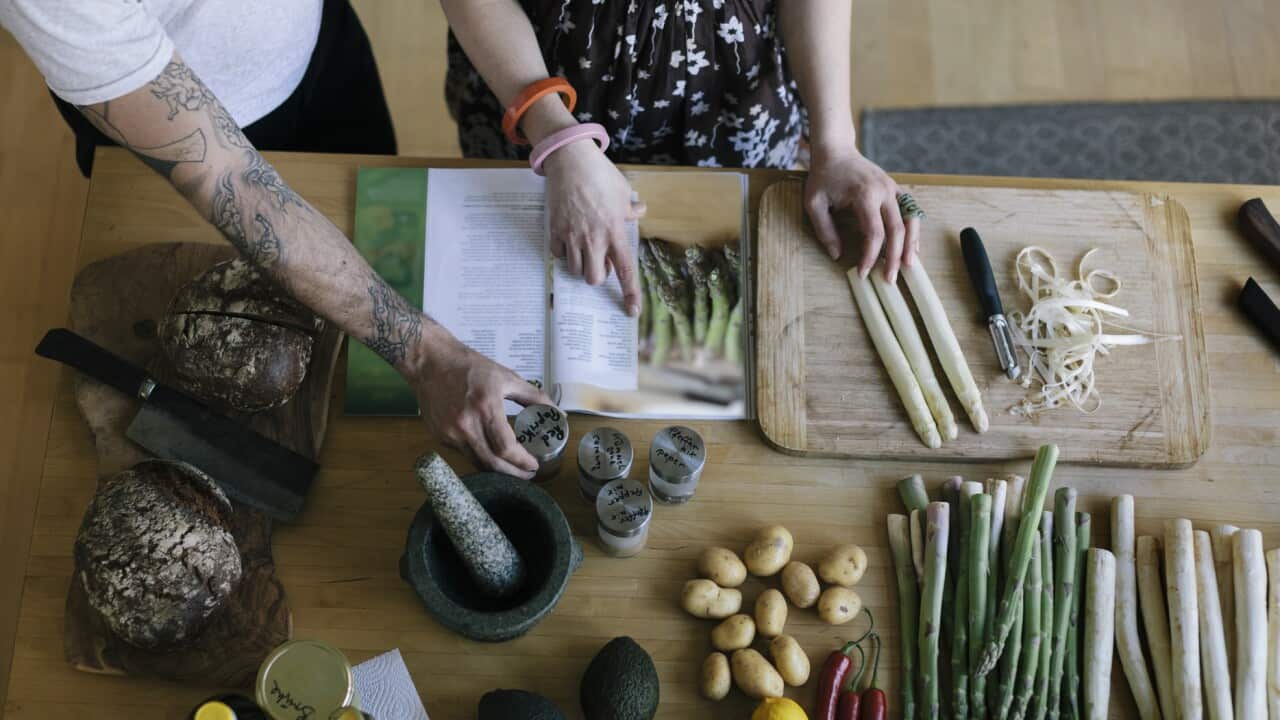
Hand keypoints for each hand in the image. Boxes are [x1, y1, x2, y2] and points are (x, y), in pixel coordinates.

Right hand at [410, 332, 552, 478]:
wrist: (430, 362)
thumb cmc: (470, 367)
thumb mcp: (507, 377)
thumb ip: (534, 397)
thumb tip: (557, 413)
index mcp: (486, 407)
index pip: (506, 448)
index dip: (522, 462)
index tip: (534, 465)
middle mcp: (466, 424)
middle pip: (492, 463)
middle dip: (513, 473)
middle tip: (527, 474)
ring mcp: (450, 433)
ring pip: (477, 462)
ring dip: (497, 469)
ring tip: (512, 468)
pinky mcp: (440, 436)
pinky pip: (464, 453)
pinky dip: (480, 456)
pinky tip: (490, 452)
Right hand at [543, 140, 645, 314]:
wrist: (570, 160)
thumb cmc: (599, 174)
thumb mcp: (622, 190)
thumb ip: (631, 208)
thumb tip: (639, 212)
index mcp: (614, 232)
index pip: (625, 270)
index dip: (630, 294)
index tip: (632, 311)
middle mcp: (593, 239)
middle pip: (593, 278)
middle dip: (597, 275)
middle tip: (600, 261)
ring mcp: (572, 236)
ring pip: (575, 270)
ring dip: (581, 265)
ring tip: (584, 249)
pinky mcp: (555, 230)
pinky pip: (559, 255)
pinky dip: (565, 253)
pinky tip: (569, 240)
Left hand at [804, 146, 919, 283]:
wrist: (836, 150)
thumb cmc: (823, 176)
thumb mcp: (814, 203)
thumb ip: (825, 230)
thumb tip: (837, 255)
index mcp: (865, 194)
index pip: (874, 233)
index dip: (871, 256)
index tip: (864, 273)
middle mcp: (884, 191)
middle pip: (897, 230)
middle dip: (895, 257)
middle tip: (890, 279)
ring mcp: (893, 189)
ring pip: (910, 221)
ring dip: (911, 245)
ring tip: (909, 266)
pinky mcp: (895, 189)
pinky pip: (910, 212)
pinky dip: (913, 231)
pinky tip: (912, 247)